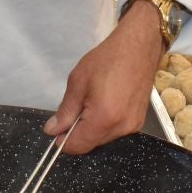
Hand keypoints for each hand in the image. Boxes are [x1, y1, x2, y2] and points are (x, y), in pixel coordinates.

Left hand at [46, 0, 163, 154]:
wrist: (139, 47)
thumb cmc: (107, 59)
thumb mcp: (78, 81)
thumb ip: (65, 110)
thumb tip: (52, 130)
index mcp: (103, 118)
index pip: (78, 145)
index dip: (63, 140)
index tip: (57, 128)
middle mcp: (121, 128)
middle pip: (91, 144)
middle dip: (78, 132)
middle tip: (76, 106)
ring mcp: (133, 126)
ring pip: (103, 139)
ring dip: (92, 128)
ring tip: (93, 101)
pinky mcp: (139, 121)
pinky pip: (115, 131)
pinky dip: (105, 123)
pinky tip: (106, 103)